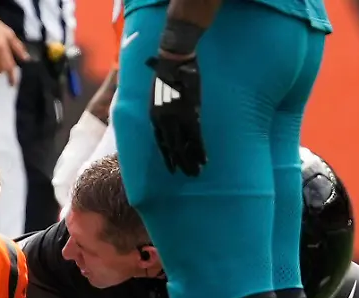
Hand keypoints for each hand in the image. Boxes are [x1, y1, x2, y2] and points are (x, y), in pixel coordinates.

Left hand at [146, 53, 206, 175]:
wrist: (173, 61)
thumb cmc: (166, 71)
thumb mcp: (158, 91)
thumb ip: (161, 103)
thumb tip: (165, 108)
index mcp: (154, 116)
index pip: (160, 141)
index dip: (166, 155)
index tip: (171, 166)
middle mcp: (162, 121)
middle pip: (171, 147)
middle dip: (179, 162)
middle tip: (187, 174)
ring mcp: (176, 119)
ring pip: (182, 147)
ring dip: (190, 161)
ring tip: (195, 173)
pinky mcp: (190, 115)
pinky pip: (195, 138)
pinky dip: (199, 150)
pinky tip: (204, 160)